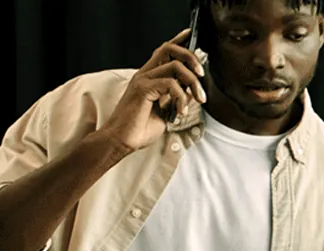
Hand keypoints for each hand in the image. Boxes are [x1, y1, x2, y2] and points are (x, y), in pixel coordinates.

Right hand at [95, 30, 206, 154]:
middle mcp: (145, 74)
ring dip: (193, 82)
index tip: (191, 35)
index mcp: (149, 76)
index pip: (164, 51)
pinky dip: (182, 97)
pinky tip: (181, 111)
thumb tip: (194, 91)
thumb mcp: (166, 112)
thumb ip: (178, 99)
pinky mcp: (143, 89)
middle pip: (169, 49)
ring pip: (175, 66)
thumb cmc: (139, 129)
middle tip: (202, 74)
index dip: (179, 40)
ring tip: (199, 99)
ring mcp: (143, 80)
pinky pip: (170, 84)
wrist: (121, 141)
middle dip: (190, 57)